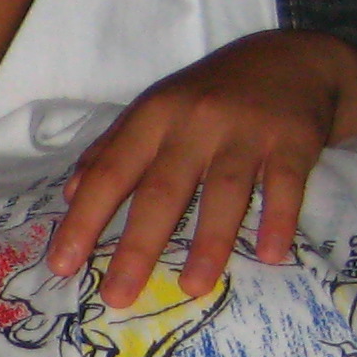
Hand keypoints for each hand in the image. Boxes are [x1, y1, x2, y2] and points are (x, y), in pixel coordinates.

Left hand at [47, 36, 354, 307]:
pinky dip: (277, 218)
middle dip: (137, 247)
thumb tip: (72, 195)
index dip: (84, 220)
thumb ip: (112, 149)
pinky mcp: (293, 139)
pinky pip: (284, 184)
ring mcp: (246, 131)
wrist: (292, 59)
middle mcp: (194, 122)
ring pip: (224, 191)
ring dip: (208, 243)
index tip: (62, 265)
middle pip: (162, 190)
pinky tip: (270, 256)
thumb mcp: (154, 108)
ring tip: (192, 287)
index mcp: (152, 117)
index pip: (109, 173)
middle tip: (117, 297)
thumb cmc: (209, 94)